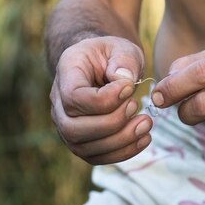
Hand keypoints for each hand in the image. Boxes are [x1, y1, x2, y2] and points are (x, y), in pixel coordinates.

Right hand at [50, 36, 152, 164]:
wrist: (103, 67)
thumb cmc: (112, 55)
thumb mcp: (121, 47)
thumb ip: (124, 60)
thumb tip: (124, 81)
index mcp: (66, 72)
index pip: (73, 97)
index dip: (104, 99)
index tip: (129, 88)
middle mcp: (58, 102)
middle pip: (73, 128)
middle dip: (111, 124)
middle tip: (136, 106)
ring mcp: (66, 125)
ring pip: (83, 147)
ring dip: (120, 141)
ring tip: (146, 123)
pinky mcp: (81, 142)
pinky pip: (96, 157)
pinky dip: (122, 152)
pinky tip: (144, 138)